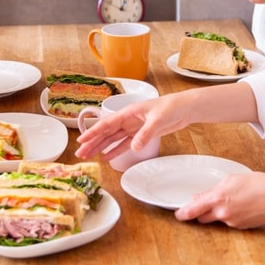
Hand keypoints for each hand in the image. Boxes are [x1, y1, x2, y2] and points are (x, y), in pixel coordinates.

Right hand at [75, 93, 191, 162]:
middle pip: (106, 132)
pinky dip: (114, 151)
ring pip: (112, 139)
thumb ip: (145, 133)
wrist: (184, 109)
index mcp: (128, 112)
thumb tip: (134, 146)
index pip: (106, 123)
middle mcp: (127, 120)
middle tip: (80, 154)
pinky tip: (105, 157)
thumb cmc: (171, 107)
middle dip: (92, 142)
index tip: (81, 140)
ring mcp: (133, 127)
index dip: (93, 132)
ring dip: (100, 147)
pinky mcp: (140, 134)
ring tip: (88, 156)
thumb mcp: (158, 119)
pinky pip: (124, 144)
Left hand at [176, 173, 264, 229]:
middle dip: (201, 212)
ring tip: (233, 200)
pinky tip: (242, 206)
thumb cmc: (259, 183)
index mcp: (218, 198)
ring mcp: (232, 222)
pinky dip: (231, 215)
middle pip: (202, 217)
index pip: (193, 210)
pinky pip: (229, 222)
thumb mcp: (232, 180)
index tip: (177, 215)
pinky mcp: (240, 227)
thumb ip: (213, 190)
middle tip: (207, 203)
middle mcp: (222, 213)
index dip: (183, 213)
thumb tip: (199, 198)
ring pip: (217, 219)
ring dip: (218, 212)